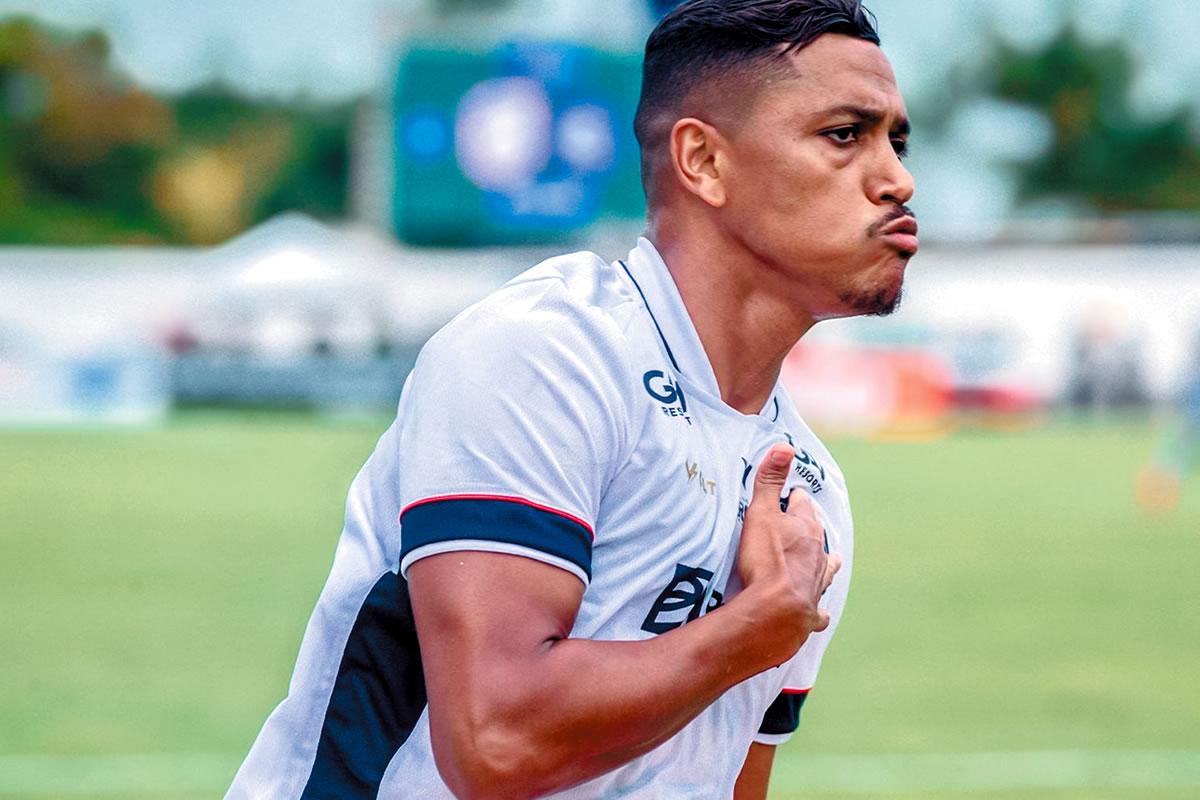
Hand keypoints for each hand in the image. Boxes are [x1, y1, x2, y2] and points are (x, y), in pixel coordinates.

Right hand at [735, 444, 841, 668]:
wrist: (776, 611)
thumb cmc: (766, 559)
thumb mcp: (761, 513)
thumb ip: (770, 480)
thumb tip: (785, 444)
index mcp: (806, 529)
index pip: (803, 505)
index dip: (795, 499)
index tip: (791, 495)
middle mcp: (818, 555)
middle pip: (818, 535)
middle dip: (811, 527)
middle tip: (805, 523)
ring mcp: (817, 584)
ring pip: (826, 569)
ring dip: (825, 563)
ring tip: (828, 559)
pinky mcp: (810, 613)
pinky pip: (818, 610)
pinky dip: (817, 608)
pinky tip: (819, 612)